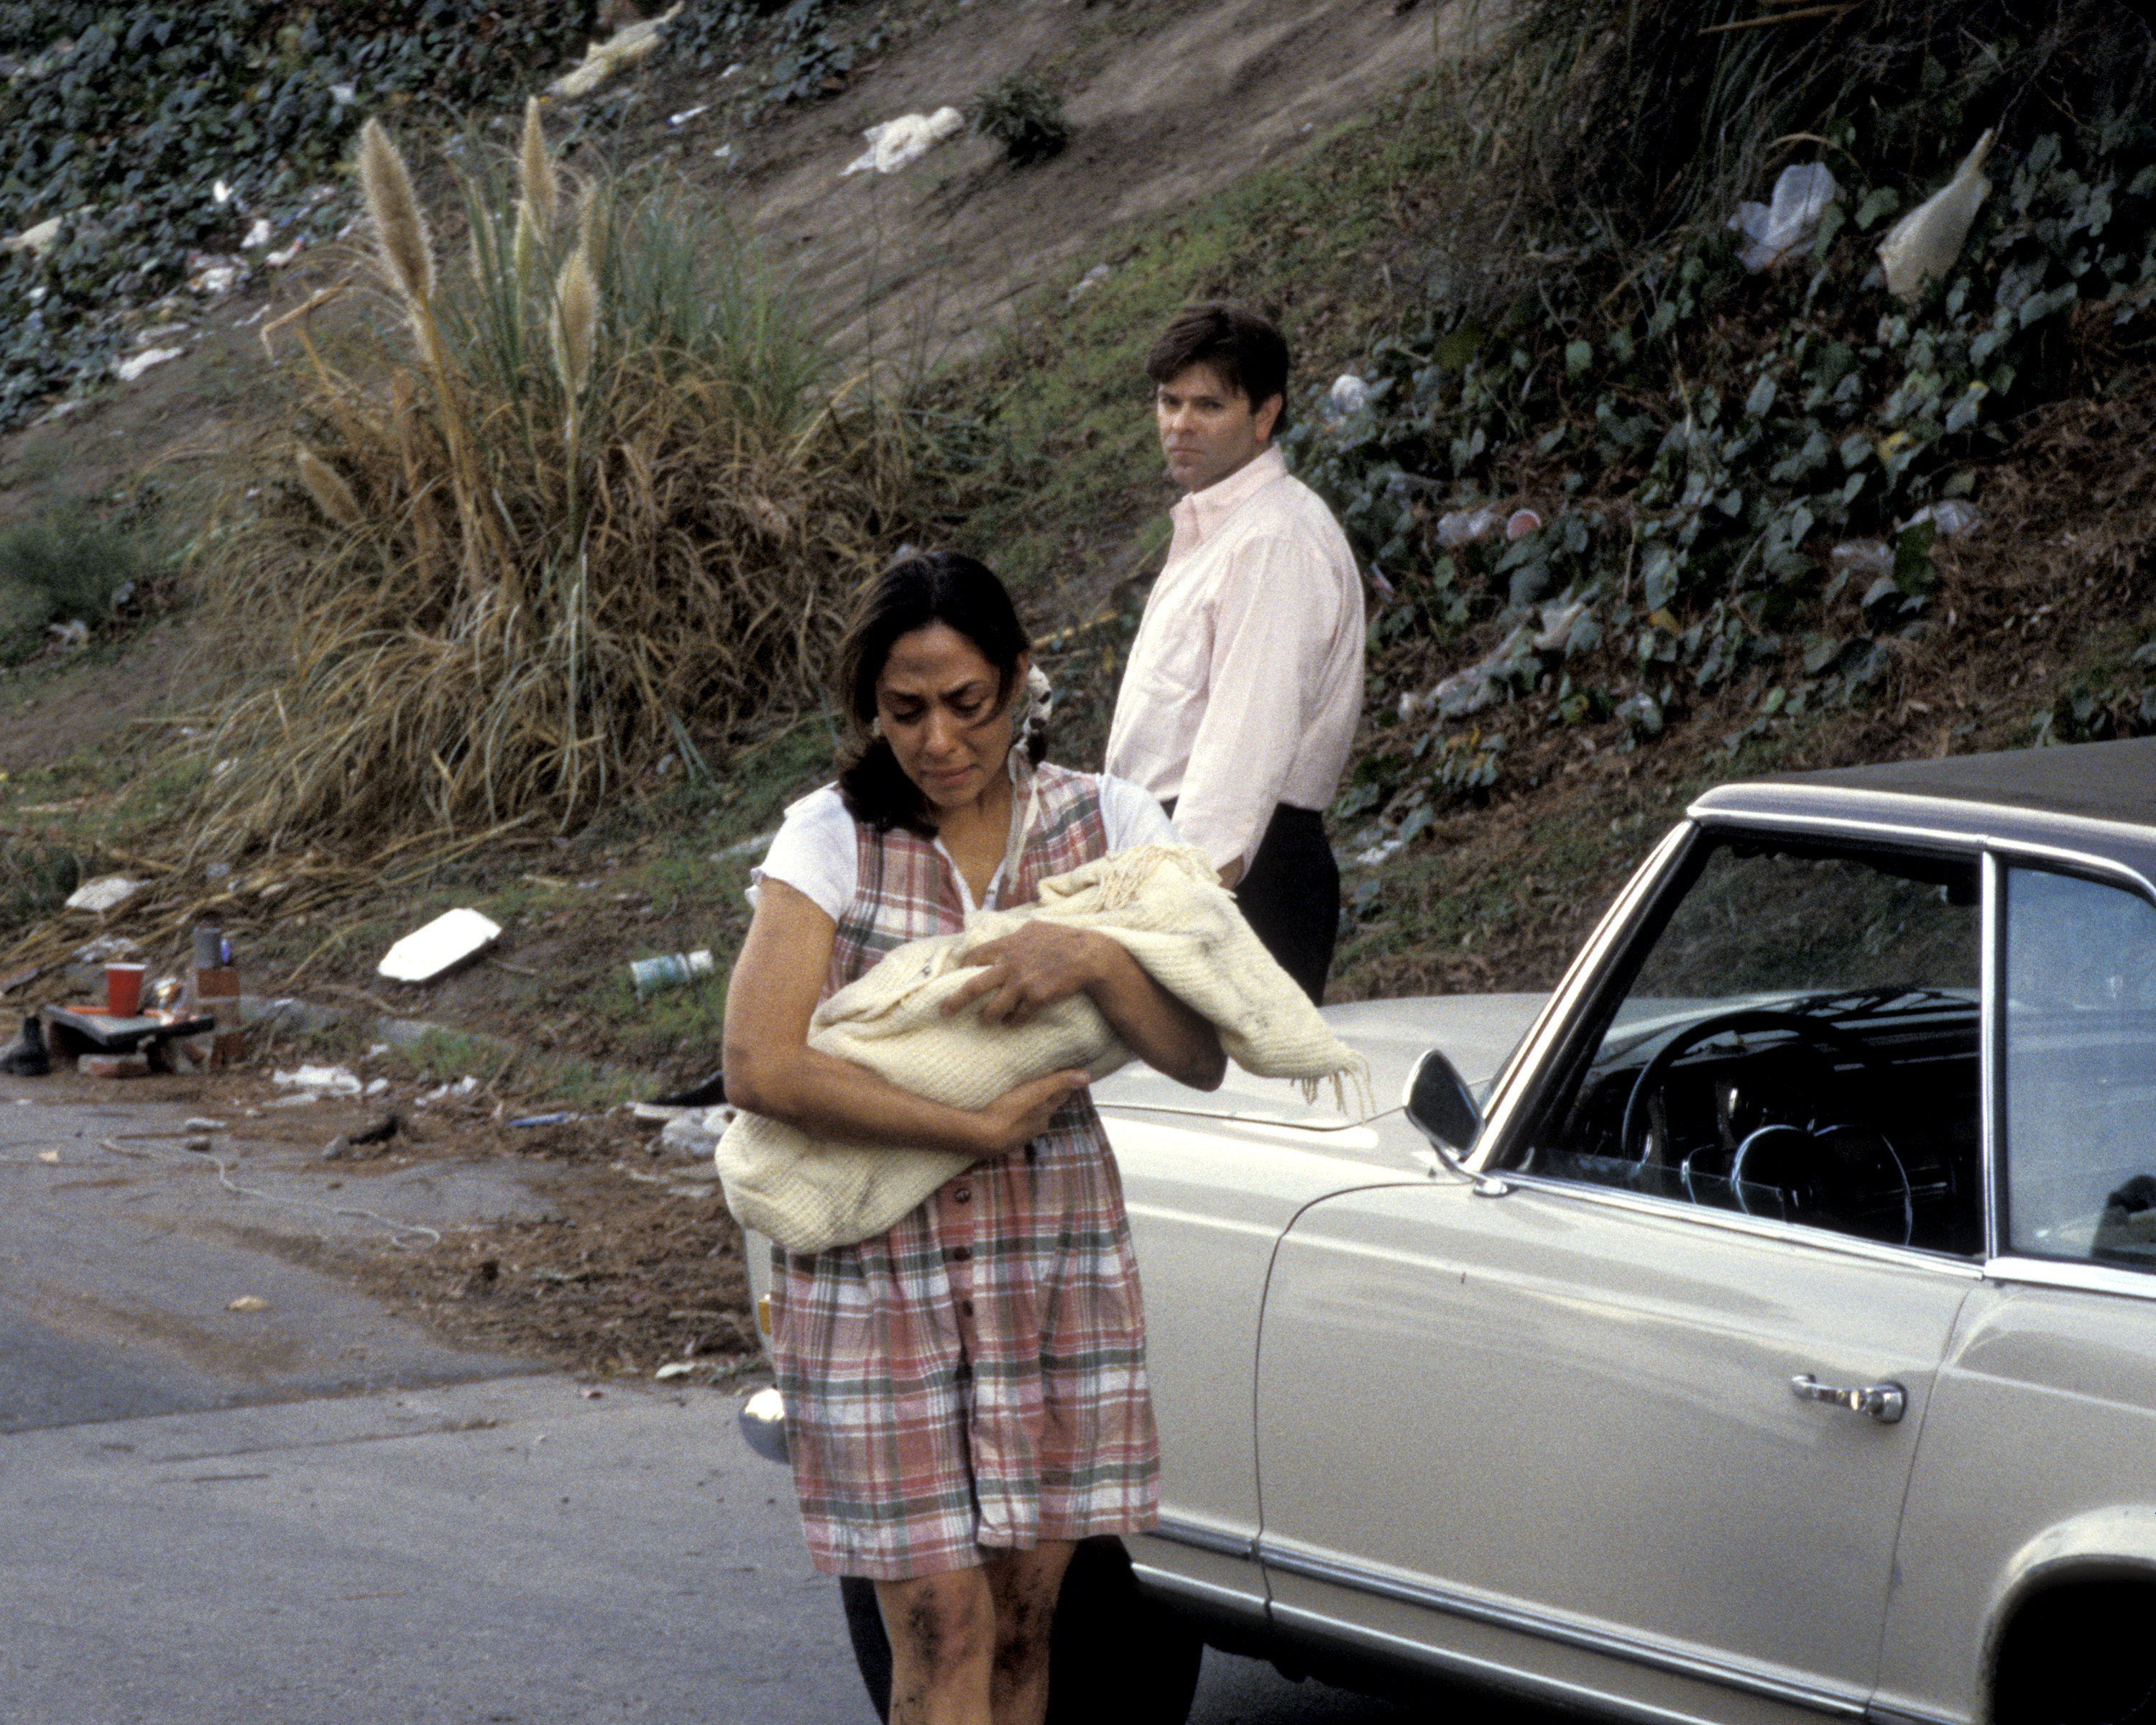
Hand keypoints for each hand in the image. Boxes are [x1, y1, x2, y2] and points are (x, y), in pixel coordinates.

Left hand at [944, 924, 1105, 1026]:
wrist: (1087, 955)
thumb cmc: (1062, 938)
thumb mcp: (1034, 928)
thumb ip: (1016, 935)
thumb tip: (1007, 937)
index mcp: (1006, 946)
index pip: (974, 957)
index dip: (964, 968)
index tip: (958, 976)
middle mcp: (1008, 966)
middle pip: (972, 987)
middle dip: (955, 1001)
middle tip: (944, 1011)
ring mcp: (1021, 984)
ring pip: (993, 1009)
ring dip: (987, 1017)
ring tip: (985, 1020)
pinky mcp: (1035, 999)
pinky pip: (1018, 1017)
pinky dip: (1013, 1022)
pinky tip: (1012, 1023)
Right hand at [972, 1068, 1089, 1153]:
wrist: (981, 1137)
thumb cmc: (1010, 1110)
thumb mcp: (1037, 1091)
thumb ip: (1060, 1082)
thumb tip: (1087, 1076)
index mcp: (1045, 1112)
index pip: (1059, 1095)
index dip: (1062, 1084)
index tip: (1062, 1072)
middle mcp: (1037, 1125)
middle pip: (1045, 1107)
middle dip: (1045, 1095)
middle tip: (1040, 1080)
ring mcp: (1019, 1134)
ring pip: (1029, 1116)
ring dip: (1028, 1106)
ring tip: (1022, 1094)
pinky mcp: (1003, 1139)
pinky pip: (1013, 1124)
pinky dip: (1013, 1116)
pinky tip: (1005, 1112)